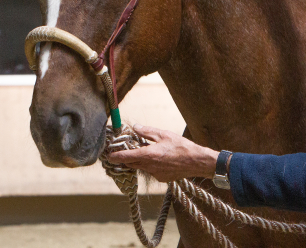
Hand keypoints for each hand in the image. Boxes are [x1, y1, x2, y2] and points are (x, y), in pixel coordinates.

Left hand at [105, 124, 219, 182]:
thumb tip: (135, 127)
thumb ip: (147, 132)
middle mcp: (149, 166)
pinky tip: (158, 159)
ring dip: (139, 162)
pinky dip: (150, 166)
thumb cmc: (181, 146)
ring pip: (141, 168)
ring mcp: (155, 174)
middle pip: (131, 164)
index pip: (126, 157)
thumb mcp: (163, 134)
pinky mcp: (161, 178)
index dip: (115, 157)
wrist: (196, 162)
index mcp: (148, 154)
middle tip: (123, 152)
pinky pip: (151, 171)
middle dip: (126, 159)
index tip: (108, 156)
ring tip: (143, 153)